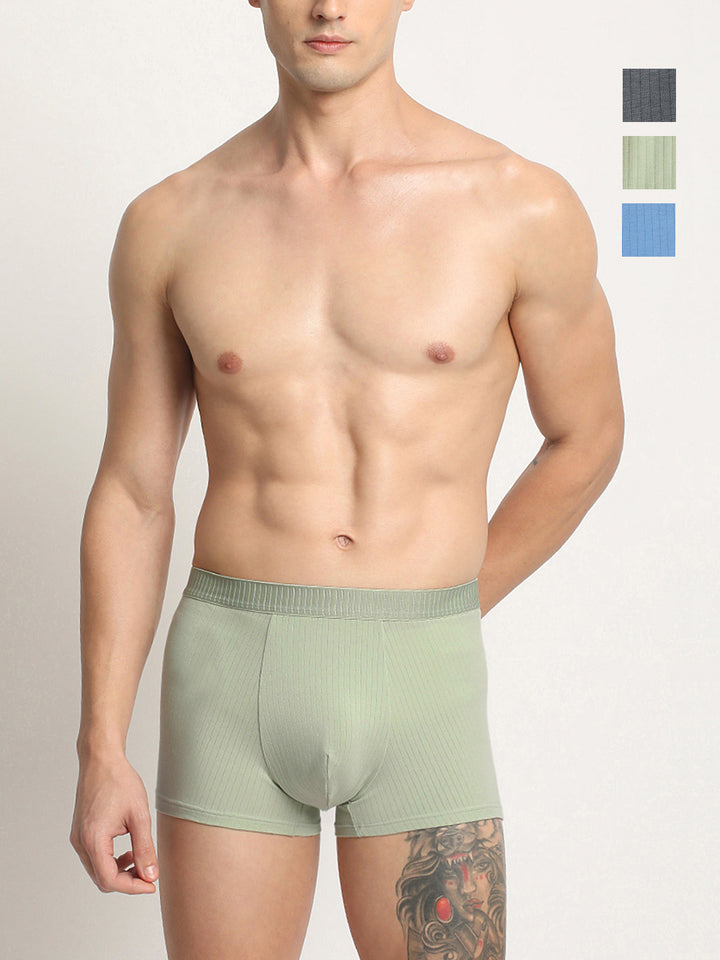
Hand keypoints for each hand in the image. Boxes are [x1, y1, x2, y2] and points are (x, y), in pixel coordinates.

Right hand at [69, 753, 158, 893]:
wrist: (101, 760)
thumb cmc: (119, 782)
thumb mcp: (139, 816)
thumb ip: (145, 848)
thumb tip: (151, 876)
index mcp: (93, 839)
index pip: (110, 880)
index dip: (132, 887)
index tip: (151, 885)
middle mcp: (80, 842)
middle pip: (102, 879)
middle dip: (127, 881)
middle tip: (149, 874)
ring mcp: (77, 838)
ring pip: (97, 870)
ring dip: (119, 871)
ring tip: (140, 858)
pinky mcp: (80, 833)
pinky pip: (94, 857)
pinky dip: (111, 860)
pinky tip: (128, 850)